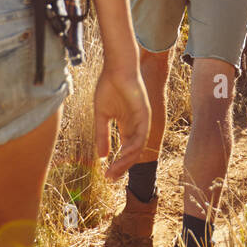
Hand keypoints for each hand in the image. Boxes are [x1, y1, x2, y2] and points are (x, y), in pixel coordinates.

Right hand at [93, 61, 149, 179]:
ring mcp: (141, 120)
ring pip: (138, 147)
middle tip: (110, 178)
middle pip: (132, 153)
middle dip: (122, 166)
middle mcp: (136, 126)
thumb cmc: (108, 87)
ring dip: (127, 160)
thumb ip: (102, 135)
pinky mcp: (145, 114)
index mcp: (126, 125)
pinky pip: (142, 134)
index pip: (125, 150)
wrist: (116, 68)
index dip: (117, 163)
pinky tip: (123, 153)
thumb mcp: (102, 116)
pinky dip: (134, 146)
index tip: (106, 175)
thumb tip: (102, 157)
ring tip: (115, 170)